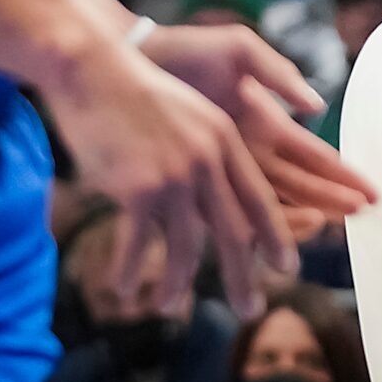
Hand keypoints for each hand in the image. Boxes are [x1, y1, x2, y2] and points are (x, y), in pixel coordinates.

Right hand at [43, 33, 294, 320]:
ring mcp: (175, 174)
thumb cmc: (137, 94)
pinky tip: (122, 289)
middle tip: (252, 308)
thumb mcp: (192, 114)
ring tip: (170, 306)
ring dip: (177, 283)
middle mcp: (208, 160)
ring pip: (185, 246)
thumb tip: (220, 191)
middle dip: (243, 275)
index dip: (275, 237)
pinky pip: (138, 243)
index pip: (260, 199)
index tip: (286, 267)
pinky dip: (129, 269)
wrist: (95, 72)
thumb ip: (212, 150)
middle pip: (234, 231)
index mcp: (225, 142)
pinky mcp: (139, 186)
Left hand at [143, 24, 376, 238]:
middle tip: (359, 213)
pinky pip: (226, 211)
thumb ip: (278, 74)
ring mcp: (224, 169)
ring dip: (296, 217)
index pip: (314, 156)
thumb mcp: (242, 51)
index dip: (342, 174)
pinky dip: (249, 226)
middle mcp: (252, 152)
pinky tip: (262, 239)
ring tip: (320, 223)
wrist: (140, 58)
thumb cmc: (192, 50)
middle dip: (331, 199)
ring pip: (268, 204)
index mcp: (267, 122)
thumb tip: (316, 104)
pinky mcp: (193, 180)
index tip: (370, 191)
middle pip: (300, 185)